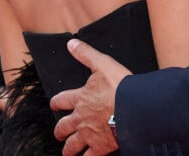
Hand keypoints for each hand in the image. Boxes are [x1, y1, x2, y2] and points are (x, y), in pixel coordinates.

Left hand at [50, 39, 130, 155]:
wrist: (133, 107)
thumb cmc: (119, 85)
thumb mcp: (102, 63)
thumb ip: (85, 54)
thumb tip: (71, 44)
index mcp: (80, 98)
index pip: (61, 101)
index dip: (56, 103)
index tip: (55, 105)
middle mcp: (80, 118)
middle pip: (63, 127)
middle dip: (60, 130)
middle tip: (60, 132)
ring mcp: (89, 134)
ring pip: (71, 146)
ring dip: (68, 148)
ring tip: (67, 150)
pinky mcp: (100, 147)